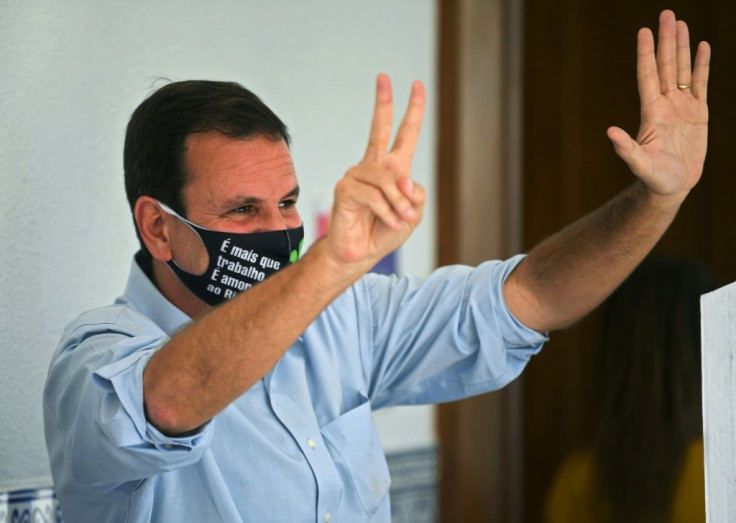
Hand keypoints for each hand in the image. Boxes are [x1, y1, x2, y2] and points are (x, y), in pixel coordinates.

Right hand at [326, 74, 426, 265]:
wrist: (360, 253)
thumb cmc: (384, 232)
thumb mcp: (412, 214)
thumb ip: (415, 195)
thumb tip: (404, 181)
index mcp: (391, 169)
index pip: (402, 134)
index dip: (412, 111)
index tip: (416, 85)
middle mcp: (373, 167)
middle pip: (379, 128)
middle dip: (383, 102)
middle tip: (383, 76)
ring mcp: (357, 175)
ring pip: (387, 180)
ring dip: (399, 203)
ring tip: (401, 219)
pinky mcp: (346, 189)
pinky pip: (374, 195)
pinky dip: (387, 210)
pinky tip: (390, 221)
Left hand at [607, 10, 709, 202]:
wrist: (672, 186)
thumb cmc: (654, 178)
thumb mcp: (640, 164)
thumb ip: (626, 149)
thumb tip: (610, 132)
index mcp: (651, 112)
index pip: (647, 76)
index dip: (646, 54)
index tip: (644, 31)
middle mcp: (665, 104)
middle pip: (665, 66)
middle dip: (666, 40)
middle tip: (666, 14)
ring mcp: (681, 107)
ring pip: (681, 70)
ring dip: (681, 47)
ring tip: (680, 23)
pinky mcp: (698, 113)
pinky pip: (700, 84)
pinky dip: (701, 66)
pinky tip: (702, 47)